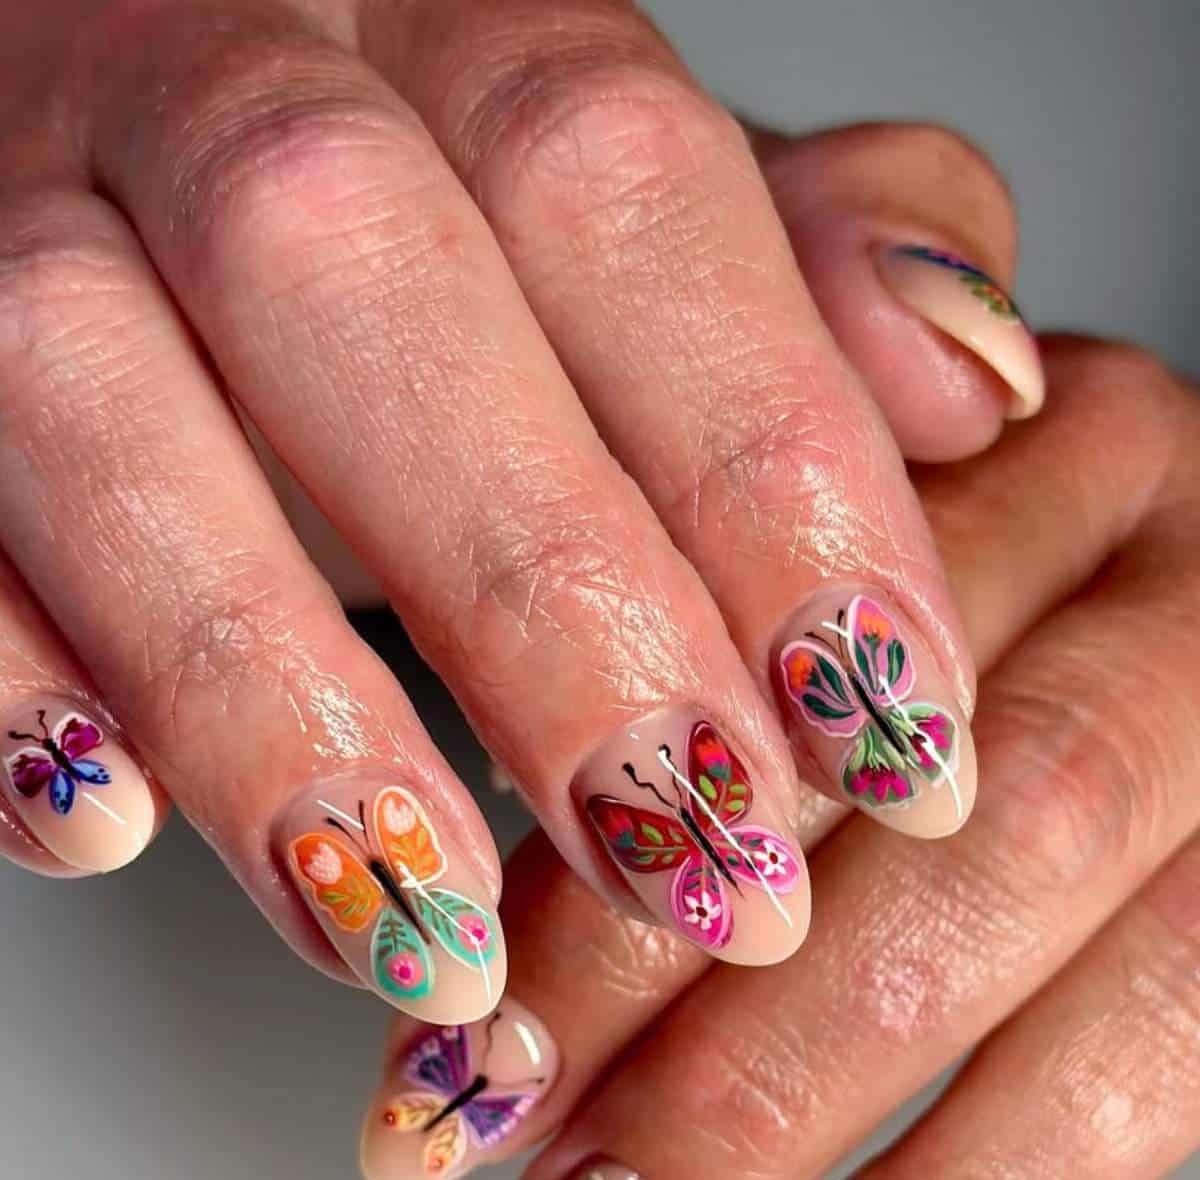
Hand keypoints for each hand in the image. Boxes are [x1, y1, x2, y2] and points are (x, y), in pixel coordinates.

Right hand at [0, 0, 1038, 1026]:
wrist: (105, 142)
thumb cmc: (423, 238)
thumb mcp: (627, 224)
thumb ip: (803, 273)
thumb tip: (972, 379)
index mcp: (433, 16)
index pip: (618, 185)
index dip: (767, 473)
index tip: (895, 736)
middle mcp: (204, 70)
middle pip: (349, 265)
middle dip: (541, 599)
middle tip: (698, 864)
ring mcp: (2, 207)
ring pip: (84, 391)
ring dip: (264, 695)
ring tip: (425, 930)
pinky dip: (2, 678)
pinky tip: (105, 830)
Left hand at [361, 336, 1199, 1179]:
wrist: (1191, 612)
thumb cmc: (918, 623)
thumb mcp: (812, 577)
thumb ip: (682, 721)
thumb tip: (462, 1016)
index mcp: (1043, 455)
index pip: (798, 706)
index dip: (616, 926)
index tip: (454, 1102)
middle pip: (989, 851)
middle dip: (756, 1094)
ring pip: (1164, 998)